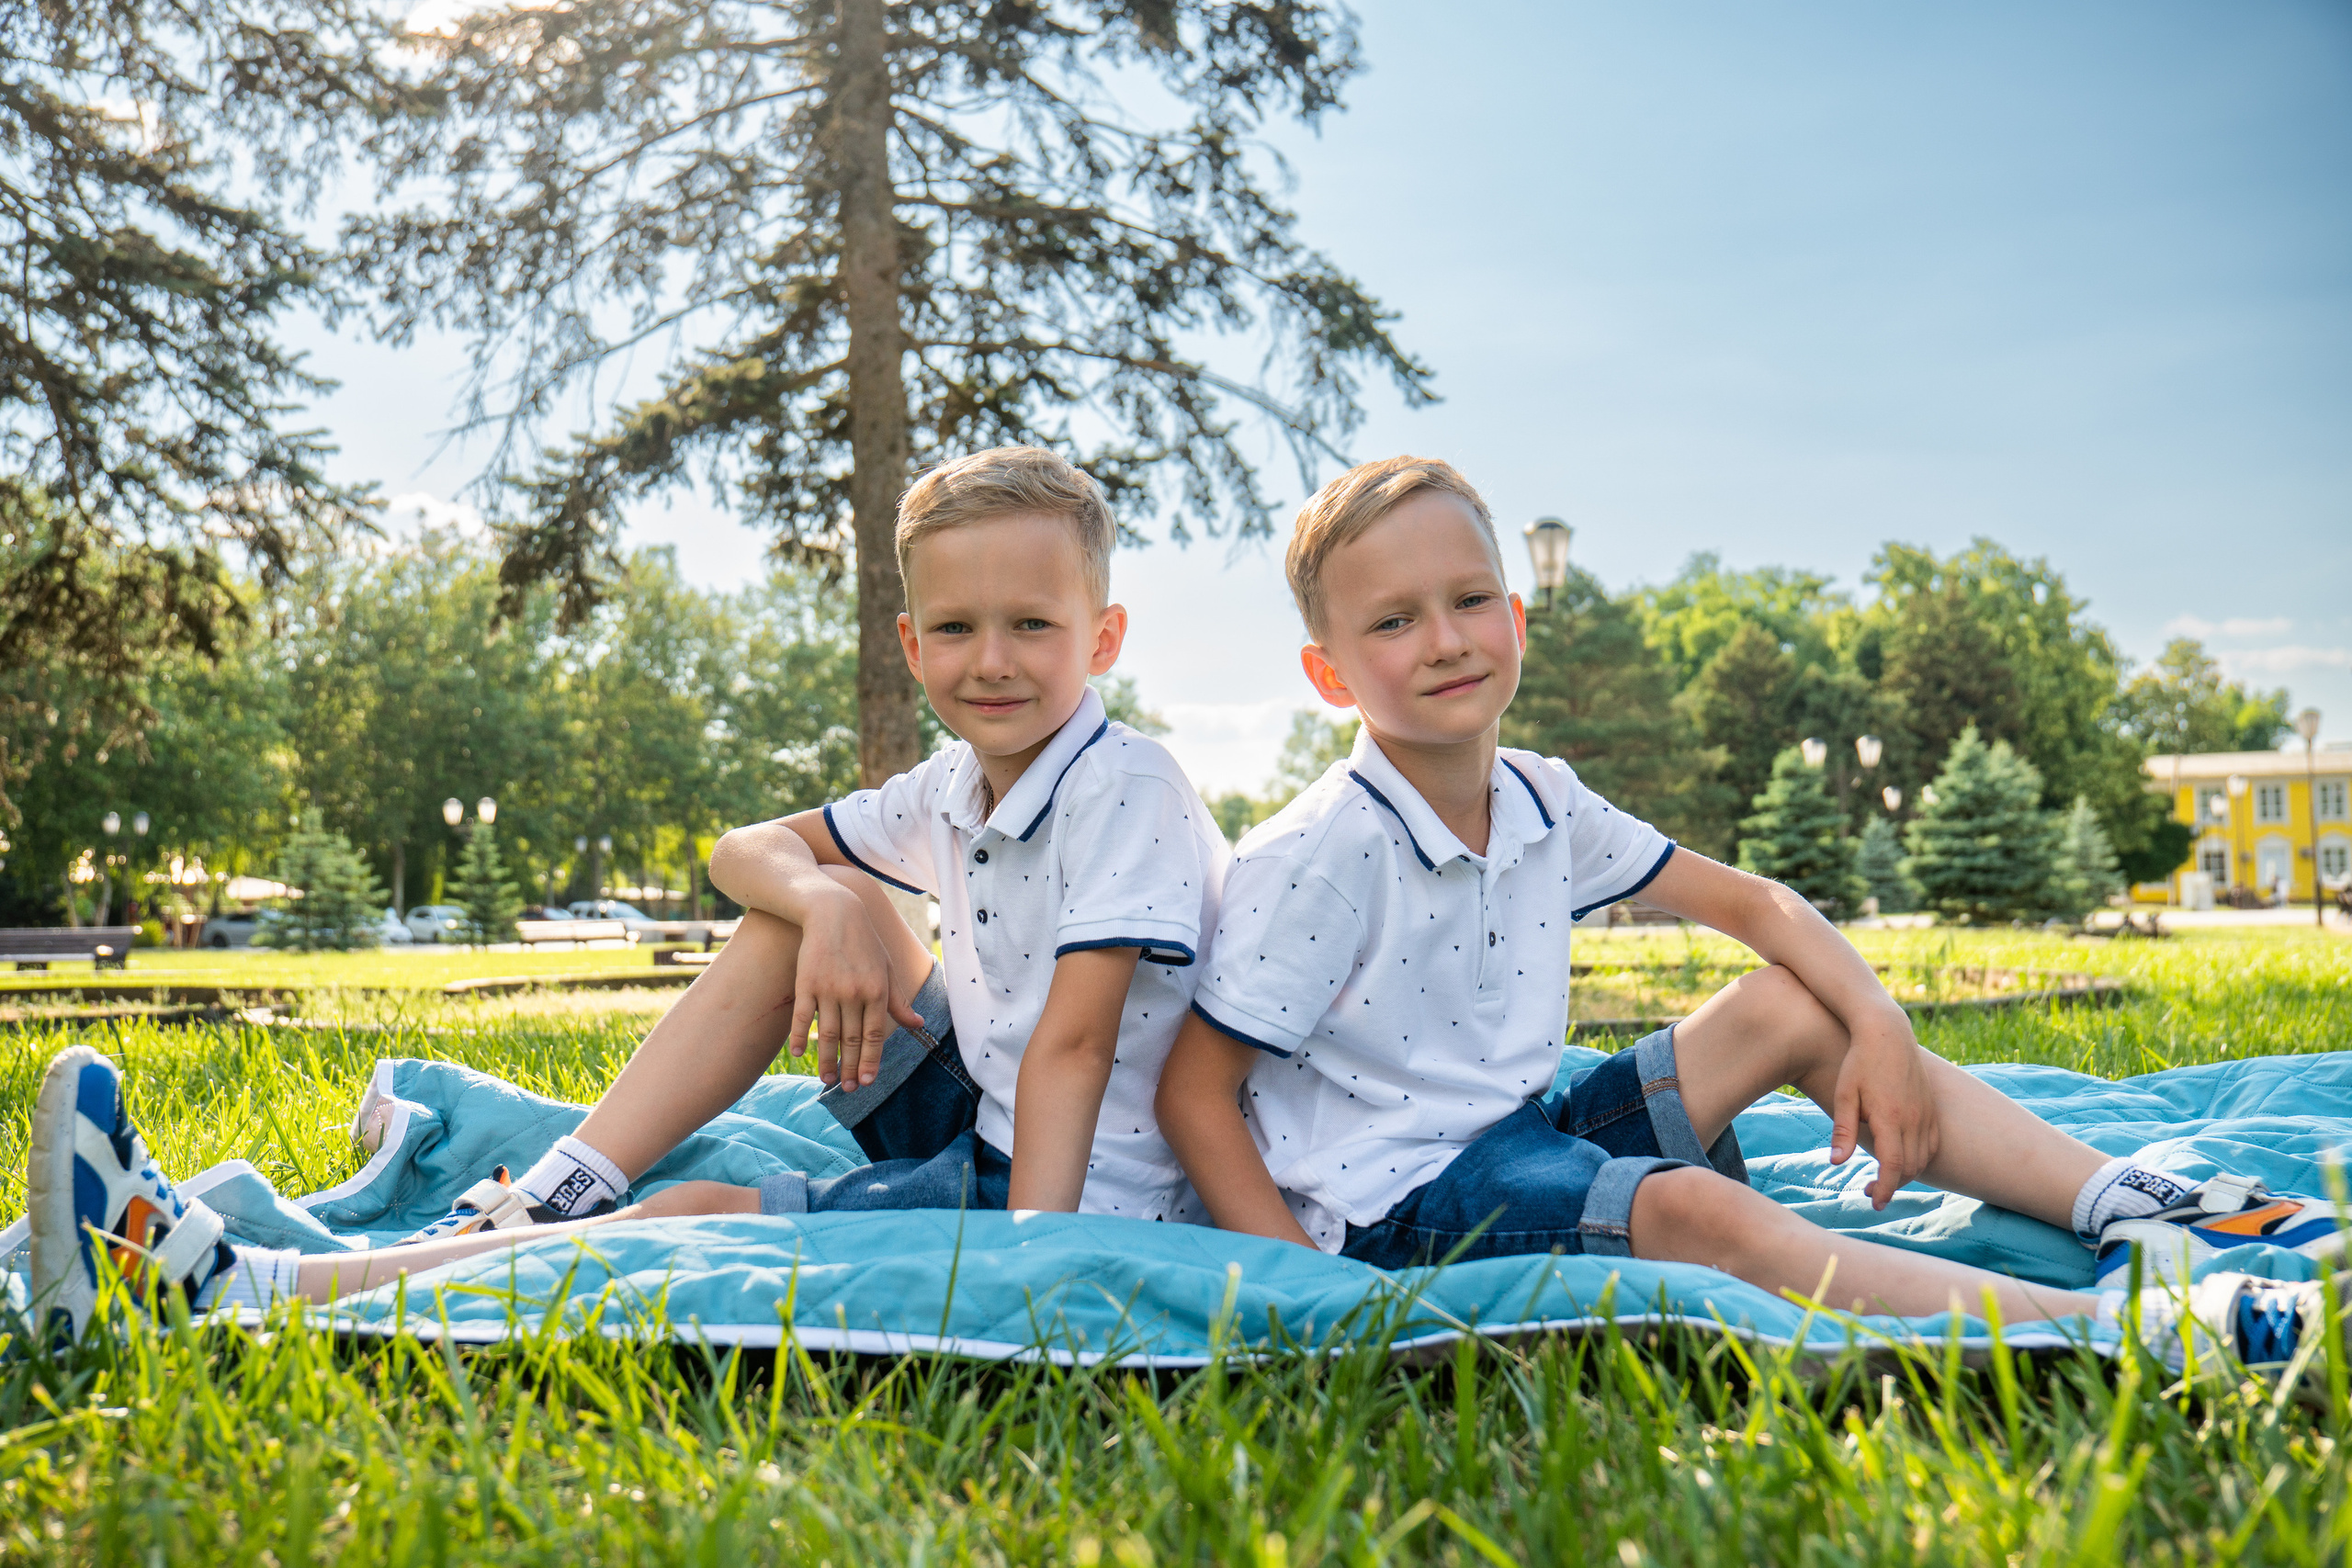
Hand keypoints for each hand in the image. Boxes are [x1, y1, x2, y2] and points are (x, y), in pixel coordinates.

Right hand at [788, 889, 923, 1088]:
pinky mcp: (806, 982)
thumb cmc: (865, 943)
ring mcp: (829, 988)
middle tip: (846, 1089)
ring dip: (827, 1059)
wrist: (834, 912)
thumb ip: (899, 1000)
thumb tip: (919, 1025)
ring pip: (828, 1033)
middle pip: (852, 1039)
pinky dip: (800, 1036)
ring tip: (826, 1079)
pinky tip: (798, 1054)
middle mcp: (854, 992)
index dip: (870, 1060)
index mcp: (877, 990)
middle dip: (849, 1067)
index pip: (874, 1035)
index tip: (865, 1082)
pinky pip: (803, 1016)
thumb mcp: (887, 968)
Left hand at [1827, 1017, 1940, 1209]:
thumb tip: (1836, 1163)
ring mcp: (1926, 1113)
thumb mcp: (1844, 1095)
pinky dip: (1920, 1158)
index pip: (1894, 1166)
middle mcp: (1914, 1118)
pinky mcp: (1931, 1108)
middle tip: (1871, 1193)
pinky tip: (1903, 1158)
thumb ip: (1842, 1129)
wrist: (1887, 1033)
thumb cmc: (1858, 1063)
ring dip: (1907, 1174)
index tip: (1876, 1204)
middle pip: (1910, 1167)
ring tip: (1884, 1178)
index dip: (1886, 1189)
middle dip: (1893, 1185)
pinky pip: (1932, 1143)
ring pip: (1924, 1157)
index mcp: (1890, 1117)